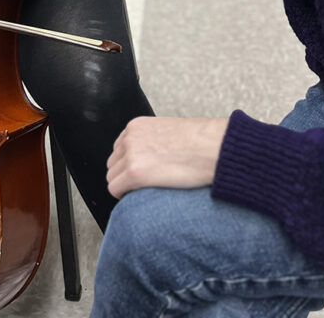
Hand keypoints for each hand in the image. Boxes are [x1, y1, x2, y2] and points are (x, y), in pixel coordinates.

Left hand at [106, 116, 228, 198]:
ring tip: (145, 192)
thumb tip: (151, 158)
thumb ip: (153, 141)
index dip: (128, 164)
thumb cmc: (200, 142)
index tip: (140, 173)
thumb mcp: (169, 132)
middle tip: (144, 186)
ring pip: (112, 177)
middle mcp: (129, 137)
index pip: (118, 149)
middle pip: (113, 163)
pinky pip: (115, 189)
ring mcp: (130, 154)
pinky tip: (139, 197)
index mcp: (137, 126)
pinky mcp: (134, 173)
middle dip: (124, 175)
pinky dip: (123, 195)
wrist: (211, 147)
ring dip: (125, 186)